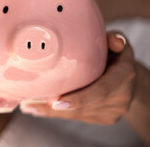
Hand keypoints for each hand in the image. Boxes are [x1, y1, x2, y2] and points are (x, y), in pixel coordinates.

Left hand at [20, 32, 136, 124]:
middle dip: (54, 106)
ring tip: (27, 105)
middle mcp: (120, 97)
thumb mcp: (118, 44)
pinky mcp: (104, 118)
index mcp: (123, 76)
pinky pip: (76, 117)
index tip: (57, 102)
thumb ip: (114, 40)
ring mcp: (112, 111)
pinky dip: (55, 114)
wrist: (130, 80)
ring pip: (76, 113)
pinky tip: (36, 109)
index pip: (101, 90)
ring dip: (50, 111)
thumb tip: (113, 39)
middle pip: (83, 105)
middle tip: (29, 103)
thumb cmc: (117, 57)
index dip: (80, 98)